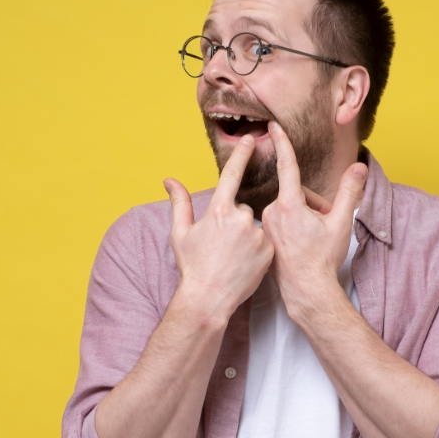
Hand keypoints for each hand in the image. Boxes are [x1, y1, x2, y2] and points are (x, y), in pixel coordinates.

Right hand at [164, 134, 273, 320]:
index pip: (232, 174)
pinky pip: (264, 239)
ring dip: (245, 234)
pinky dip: (257, 247)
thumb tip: (169, 180)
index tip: (251, 139)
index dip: (242, 154)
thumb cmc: (192, 266)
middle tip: (222, 245)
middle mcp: (240, 218)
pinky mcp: (269, 249)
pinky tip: (245, 262)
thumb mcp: (180, 233)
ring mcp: (257, 234)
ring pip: (253, 224)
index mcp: (218, 211)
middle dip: (233, 221)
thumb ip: (179, 203)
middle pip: (241, 208)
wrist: (209, 298)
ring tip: (233, 256)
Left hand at [261, 122, 367, 314]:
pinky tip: (300, 246)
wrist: (306, 290)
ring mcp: (266, 225)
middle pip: (296, 194)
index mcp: (289, 205)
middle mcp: (272, 212)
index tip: (272, 126)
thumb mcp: (341, 223)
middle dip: (313, 204)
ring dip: (303, 216)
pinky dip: (292, 227)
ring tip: (312, 238)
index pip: (287, 166)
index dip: (282, 143)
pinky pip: (280, 221)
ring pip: (288, 208)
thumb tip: (359, 167)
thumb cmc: (322, 259)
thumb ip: (349, 192)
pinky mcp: (264, 236)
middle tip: (325, 225)